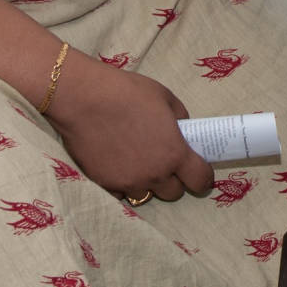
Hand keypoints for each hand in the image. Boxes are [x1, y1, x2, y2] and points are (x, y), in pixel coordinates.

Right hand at [46, 59, 213, 200]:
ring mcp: (128, 182)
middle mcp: (154, 174)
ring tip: (137, 161)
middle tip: (164, 162)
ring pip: (146, 194)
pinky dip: (122, 184)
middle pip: (173, 193)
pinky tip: (117, 165)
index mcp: (174, 153)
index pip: (200, 181)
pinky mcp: (104, 184)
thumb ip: (180, 118)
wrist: (83, 98)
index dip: (203, 178)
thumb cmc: (126, 92)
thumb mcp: (164, 97)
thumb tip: (183, 130)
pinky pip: (121, 193)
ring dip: (146, 182)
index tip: (200, 174)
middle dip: (173, 180)